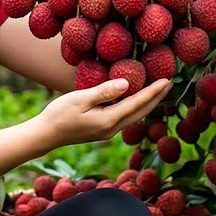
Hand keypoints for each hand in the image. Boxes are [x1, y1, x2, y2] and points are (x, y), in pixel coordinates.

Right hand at [37, 78, 171, 148]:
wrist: (45, 135)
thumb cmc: (59, 114)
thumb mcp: (80, 99)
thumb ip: (104, 92)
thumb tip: (127, 84)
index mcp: (109, 121)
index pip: (137, 103)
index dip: (153, 91)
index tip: (167, 80)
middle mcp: (112, 129)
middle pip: (141, 112)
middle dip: (156, 98)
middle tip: (170, 83)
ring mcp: (108, 131)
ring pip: (134, 116)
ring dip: (147, 103)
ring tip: (158, 90)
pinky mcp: (102, 130)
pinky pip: (125, 117)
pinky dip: (135, 107)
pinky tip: (136, 99)